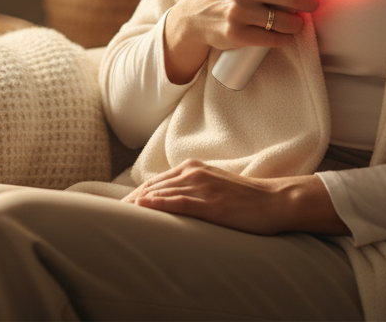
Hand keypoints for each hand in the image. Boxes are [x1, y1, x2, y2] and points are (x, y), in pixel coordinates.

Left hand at [122, 159, 349, 235]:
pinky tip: (143, 208)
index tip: (118, 210)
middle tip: (110, 217)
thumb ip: (191, 191)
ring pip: (161, 193)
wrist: (275, 200)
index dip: (134, 196)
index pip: (154, 182)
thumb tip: (169, 204)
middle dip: (129, 202)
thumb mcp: (213, 188)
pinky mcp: (211, 203)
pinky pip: (179, 202)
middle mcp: (193, 172)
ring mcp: (202, 187)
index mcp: (192, 168)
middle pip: (151, 187)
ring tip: (118, 216)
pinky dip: (159, 204)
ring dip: (137, 204)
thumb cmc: (244, 199)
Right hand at [163, 0, 337, 83]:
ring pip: (286, 21)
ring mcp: (239, 11)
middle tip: (312, 4)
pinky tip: (284, 33)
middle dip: (310, 2)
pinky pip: (274, 39)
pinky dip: (285, 38)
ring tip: (295, 20)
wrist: (195, 13)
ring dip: (298, 23)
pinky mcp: (236, 34)